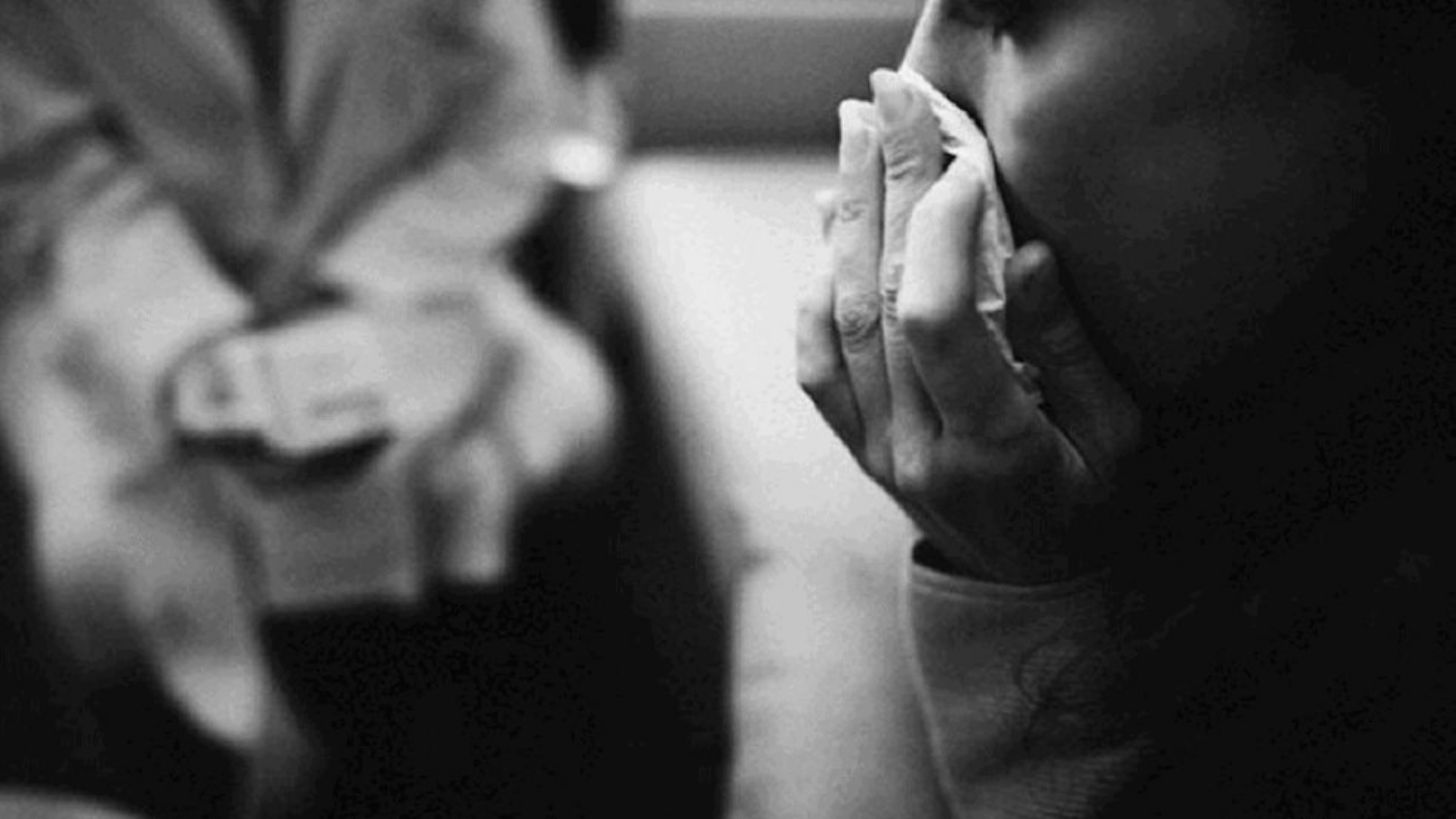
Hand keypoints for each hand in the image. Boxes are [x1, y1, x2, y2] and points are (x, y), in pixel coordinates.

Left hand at [797, 70, 1139, 584]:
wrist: (1028, 589)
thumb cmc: (1091, 508)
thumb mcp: (1116, 437)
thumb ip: (1068, 348)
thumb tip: (1022, 255)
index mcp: (992, 450)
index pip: (938, 324)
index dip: (941, 235)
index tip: (964, 165)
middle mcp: (917, 450)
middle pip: (880, 303)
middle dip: (883, 191)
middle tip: (886, 104)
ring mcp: (875, 451)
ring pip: (839, 322)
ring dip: (845, 222)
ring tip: (853, 139)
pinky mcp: (856, 446)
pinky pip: (815, 362)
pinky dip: (817, 288)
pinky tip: (828, 227)